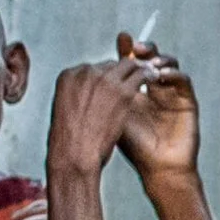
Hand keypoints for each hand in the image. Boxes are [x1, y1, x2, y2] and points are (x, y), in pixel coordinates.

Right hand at [46, 56, 160, 176]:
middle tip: (134, 82)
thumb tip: (90, 96)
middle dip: (121, 75)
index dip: (106, 77)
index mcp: (68, 75)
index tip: (114, 86)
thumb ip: (78, 96)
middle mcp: (85, 72)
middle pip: (110, 65)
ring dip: (138, 71)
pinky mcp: (123, 91)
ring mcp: (104, 80)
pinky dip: (149, 76)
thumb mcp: (65, 110)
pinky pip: (141, 75)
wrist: (75, 154)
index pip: (93, 68)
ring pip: (128, 65)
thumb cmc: (69, 140)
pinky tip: (155, 81)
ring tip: (149, 77)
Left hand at [112, 34, 198, 181]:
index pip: (134, 62)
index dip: (129, 49)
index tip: (122, 39)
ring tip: (148, 60)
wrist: (157, 167)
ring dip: (159, 58)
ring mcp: (172, 93)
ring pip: (169, 65)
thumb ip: (107, 93)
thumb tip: (85, 72)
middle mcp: (155, 87)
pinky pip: (183, 81)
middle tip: (135, 46)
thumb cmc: (132, 144)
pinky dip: (173, 74)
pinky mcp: (188, 101)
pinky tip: (160, 75)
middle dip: (145, 49)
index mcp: (137, 88)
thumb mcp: (116, 113)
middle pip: (152, 59)